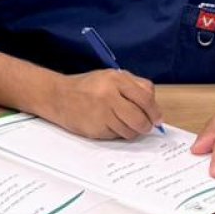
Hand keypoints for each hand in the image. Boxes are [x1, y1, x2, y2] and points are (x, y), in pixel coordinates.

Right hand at [37, 69, 162, 140]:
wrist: (58, 96)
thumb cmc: (87, 87)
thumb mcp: (111, 77)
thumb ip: (135, 87)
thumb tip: (154, 109)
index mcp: (116, 79)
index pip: (146, 98)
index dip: (154, 111)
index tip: (157, 119)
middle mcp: (109, 95)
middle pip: (140, 118)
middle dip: (146, 125)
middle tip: (144, 126)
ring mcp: (101, 113)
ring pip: (130, 131)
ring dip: (131, 130)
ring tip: (121, 123)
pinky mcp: (95, 128)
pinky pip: (116, 136)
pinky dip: (116, 133)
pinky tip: (107, 124)